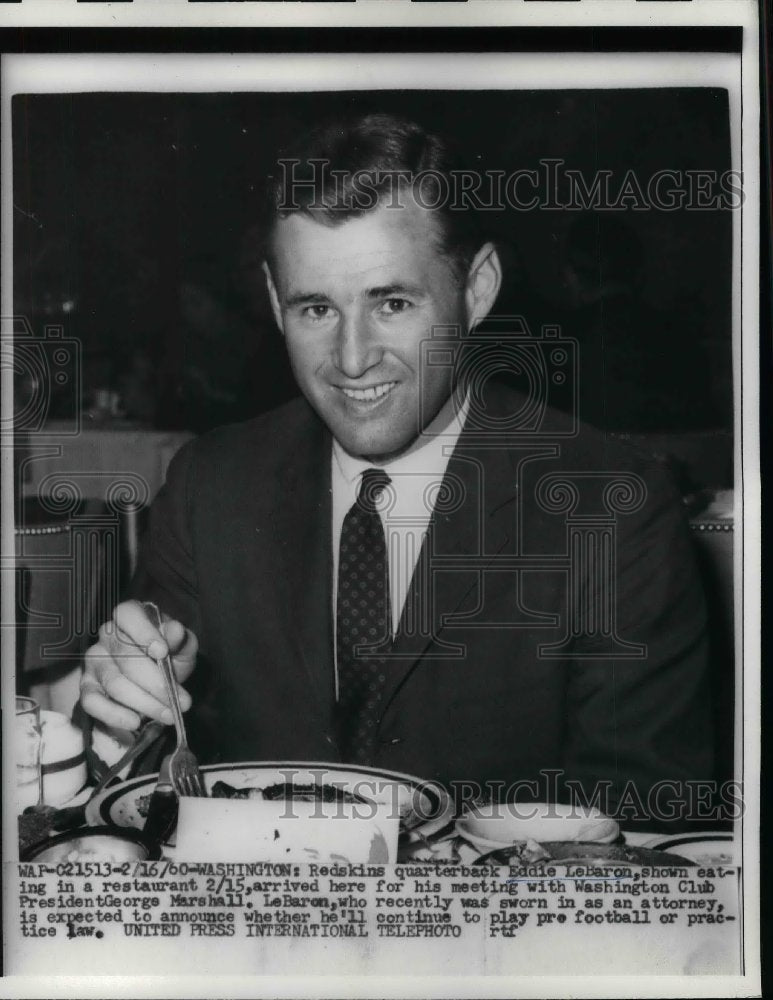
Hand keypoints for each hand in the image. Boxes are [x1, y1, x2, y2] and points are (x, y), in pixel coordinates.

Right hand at [80, 600, 198, 729]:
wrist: (155, 682)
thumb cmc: (168, 658)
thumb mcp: (182, 648)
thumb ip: (180, 639)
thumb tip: (175, 630)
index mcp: (130, 617)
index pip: (128, 614)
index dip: (144, 632)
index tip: (163, 652)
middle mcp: (107, 635)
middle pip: (126, 657)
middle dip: (155, 682)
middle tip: (179, 701)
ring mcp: (94, 661)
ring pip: (114, 682)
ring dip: (144, 702)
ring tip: (168, 714)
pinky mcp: (87, 687)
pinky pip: (92, 702)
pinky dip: (114, 715)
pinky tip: (135, 722)